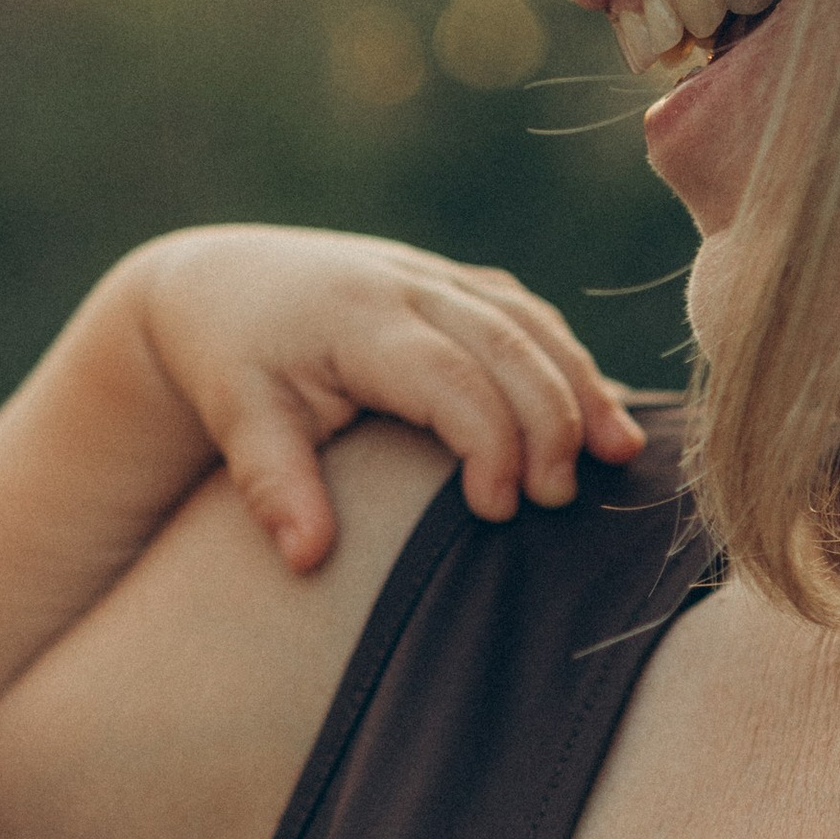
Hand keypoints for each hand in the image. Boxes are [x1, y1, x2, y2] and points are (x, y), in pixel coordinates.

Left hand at [125, 225, 644, 570]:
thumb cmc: (231, 361)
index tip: (499, 511)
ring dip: (581, 385)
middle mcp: (411, 286)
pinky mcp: (455, 282)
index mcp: (362, 318)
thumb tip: (307, 561)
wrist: (220, 282)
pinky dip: (567, 361)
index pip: (452, 379)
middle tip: (561, 498)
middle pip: (512, 344)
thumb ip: (272, 485)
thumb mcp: (238, 418)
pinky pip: (527, 314)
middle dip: (551, 419)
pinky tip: (598, 410)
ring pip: (533, 323)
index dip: (490, 442)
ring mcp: (439, 277)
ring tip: (618, 453)